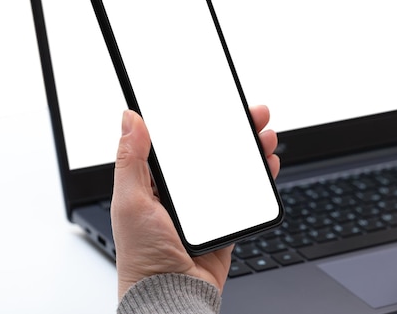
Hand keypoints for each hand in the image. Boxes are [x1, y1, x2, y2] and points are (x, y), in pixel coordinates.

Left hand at [111, 106, 279, 299]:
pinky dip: (260, 177)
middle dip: (234, 129)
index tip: (216, 102)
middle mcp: (182, 191)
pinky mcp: (225, 220)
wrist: (172, 297)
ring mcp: (206, 206)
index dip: (199, 119)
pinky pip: (246, 193)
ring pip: (233, 168)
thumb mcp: (130, 201)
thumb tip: (129, 118)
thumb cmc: (143, 257)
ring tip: (265, 136)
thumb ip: (130, 160)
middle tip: (251, 113)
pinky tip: (267, 165)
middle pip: (212, 150)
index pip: (181, 141)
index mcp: (155, 181)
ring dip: (251, 150)